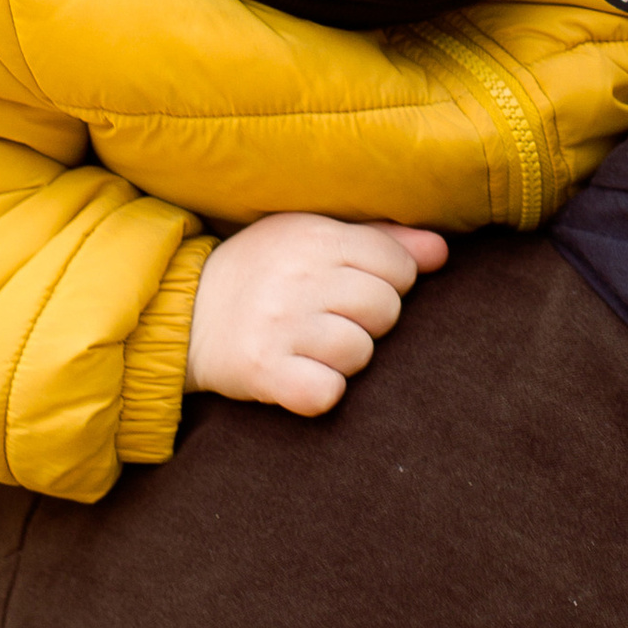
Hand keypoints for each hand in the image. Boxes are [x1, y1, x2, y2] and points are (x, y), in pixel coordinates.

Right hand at [186, 213, 447, 416]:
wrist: (185, 314)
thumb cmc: (264, 273)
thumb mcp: (313, 237)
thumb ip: (382, 240)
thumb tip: (442, 252)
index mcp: (314, 235)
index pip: (397, 264)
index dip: (389, 282)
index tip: (356, 289)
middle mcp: (298, 276)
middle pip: (386, 310)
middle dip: (370, 321)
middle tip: (333, 319)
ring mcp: (279, 324)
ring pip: (361, 353)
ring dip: (345, 358)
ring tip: (314, 346)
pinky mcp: (263, 370)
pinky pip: (326, 392)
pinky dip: (320, 391)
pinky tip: (302, 376)